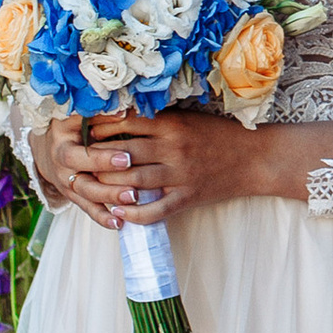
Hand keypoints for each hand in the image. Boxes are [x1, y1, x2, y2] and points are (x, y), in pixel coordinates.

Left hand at [70, 106, 269, 224]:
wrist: (256, 158)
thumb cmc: (220, 135)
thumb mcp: (190, 119)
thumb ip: (159, 120)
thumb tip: (122, 117)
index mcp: (172, 125)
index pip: (126, 123)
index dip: (100, 127)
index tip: (84, 130)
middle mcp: (173, 148)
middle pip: (122, 153)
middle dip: (95, 157)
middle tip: (77, 159)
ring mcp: (179, 175)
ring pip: (131, 181)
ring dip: (107, 184)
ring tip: (91, 184)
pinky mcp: (187, 197)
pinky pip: (154, 210)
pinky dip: (132, 214)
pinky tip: (117, 212)